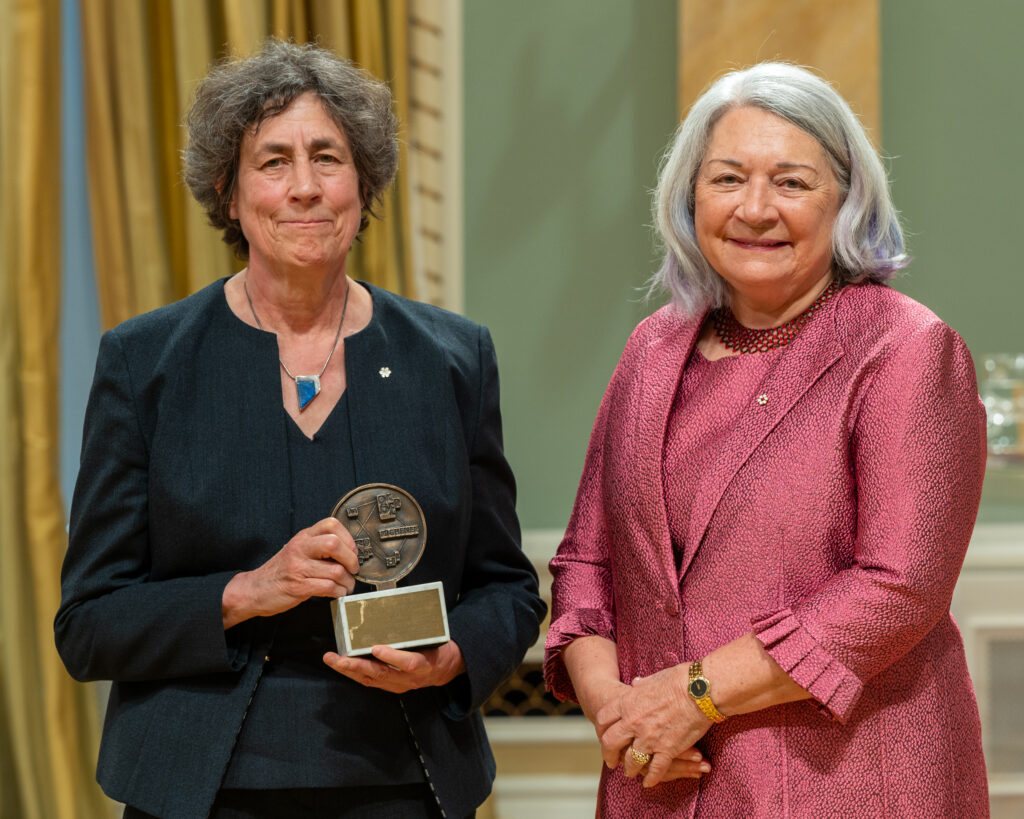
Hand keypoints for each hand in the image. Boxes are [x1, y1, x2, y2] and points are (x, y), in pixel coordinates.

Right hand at [222, 517, 358, 627]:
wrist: (254, 590)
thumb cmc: (280, 572)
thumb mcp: (297, 550)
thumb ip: (318, 546)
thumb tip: (349, 552)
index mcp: (303, 537)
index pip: (331, 524)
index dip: (348, 538)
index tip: (352, 551)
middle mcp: (300, 548)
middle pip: (334, 544)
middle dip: (351, 559)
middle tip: (353, 569)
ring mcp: (298, 567)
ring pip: (336, 570)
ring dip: (347, 581)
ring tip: (346, 585)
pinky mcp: (298, 587)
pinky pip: (328, 587)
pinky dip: (339, 592)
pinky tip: (337, 593)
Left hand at [323, 641, 465, 692]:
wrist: (445, 669)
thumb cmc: (439, 649)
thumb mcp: (436, 638)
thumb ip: (419, 629)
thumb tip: (400, 609)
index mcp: (425, 665)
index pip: (409, 663)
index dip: (392, 657)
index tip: (376, 648)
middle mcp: (409, 679)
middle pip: (381, 674)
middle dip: (357, 666)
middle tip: (338, 658)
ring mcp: (399, 685)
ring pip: (371, 679)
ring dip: (349, 670)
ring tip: (332, 660)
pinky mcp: (391, 686)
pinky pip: (370, 681)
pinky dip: (354, 673)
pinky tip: (341, 665)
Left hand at [597, 667, 712, 787]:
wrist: (701, 691)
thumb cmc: (679, 680)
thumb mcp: (653, 678)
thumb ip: (641, 685)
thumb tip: (636, 684)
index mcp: (628, 703)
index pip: (603, 719)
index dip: (601, 729)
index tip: (603, 735)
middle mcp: (634, 722)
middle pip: (610, 743)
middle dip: (609, 754)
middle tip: (611, 761)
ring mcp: (649, 738)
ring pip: (631, 760)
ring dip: (629, 768)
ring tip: (629, 772)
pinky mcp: (667, 750)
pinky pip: (655, 769)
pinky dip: (652, 778)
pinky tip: (649, 783)